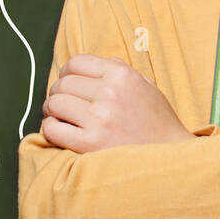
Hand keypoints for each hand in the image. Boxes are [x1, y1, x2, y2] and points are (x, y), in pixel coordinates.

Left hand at [41, 53, 193, 152]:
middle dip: (58, 93)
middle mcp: (109, 92)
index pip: (76, 62)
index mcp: (121, 75)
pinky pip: (52, 129)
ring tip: (61, 118)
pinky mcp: (89, 144)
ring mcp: (99, 118)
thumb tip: (95, 64)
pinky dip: (51, 129)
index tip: (68, 84)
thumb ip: (120, 70)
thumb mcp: (145, 86)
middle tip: (63, 105)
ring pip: (54, 103)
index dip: (67, 73)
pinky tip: (62, 132)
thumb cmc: (156, 121)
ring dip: (52, 111)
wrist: (168, 156)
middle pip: (62, 83)